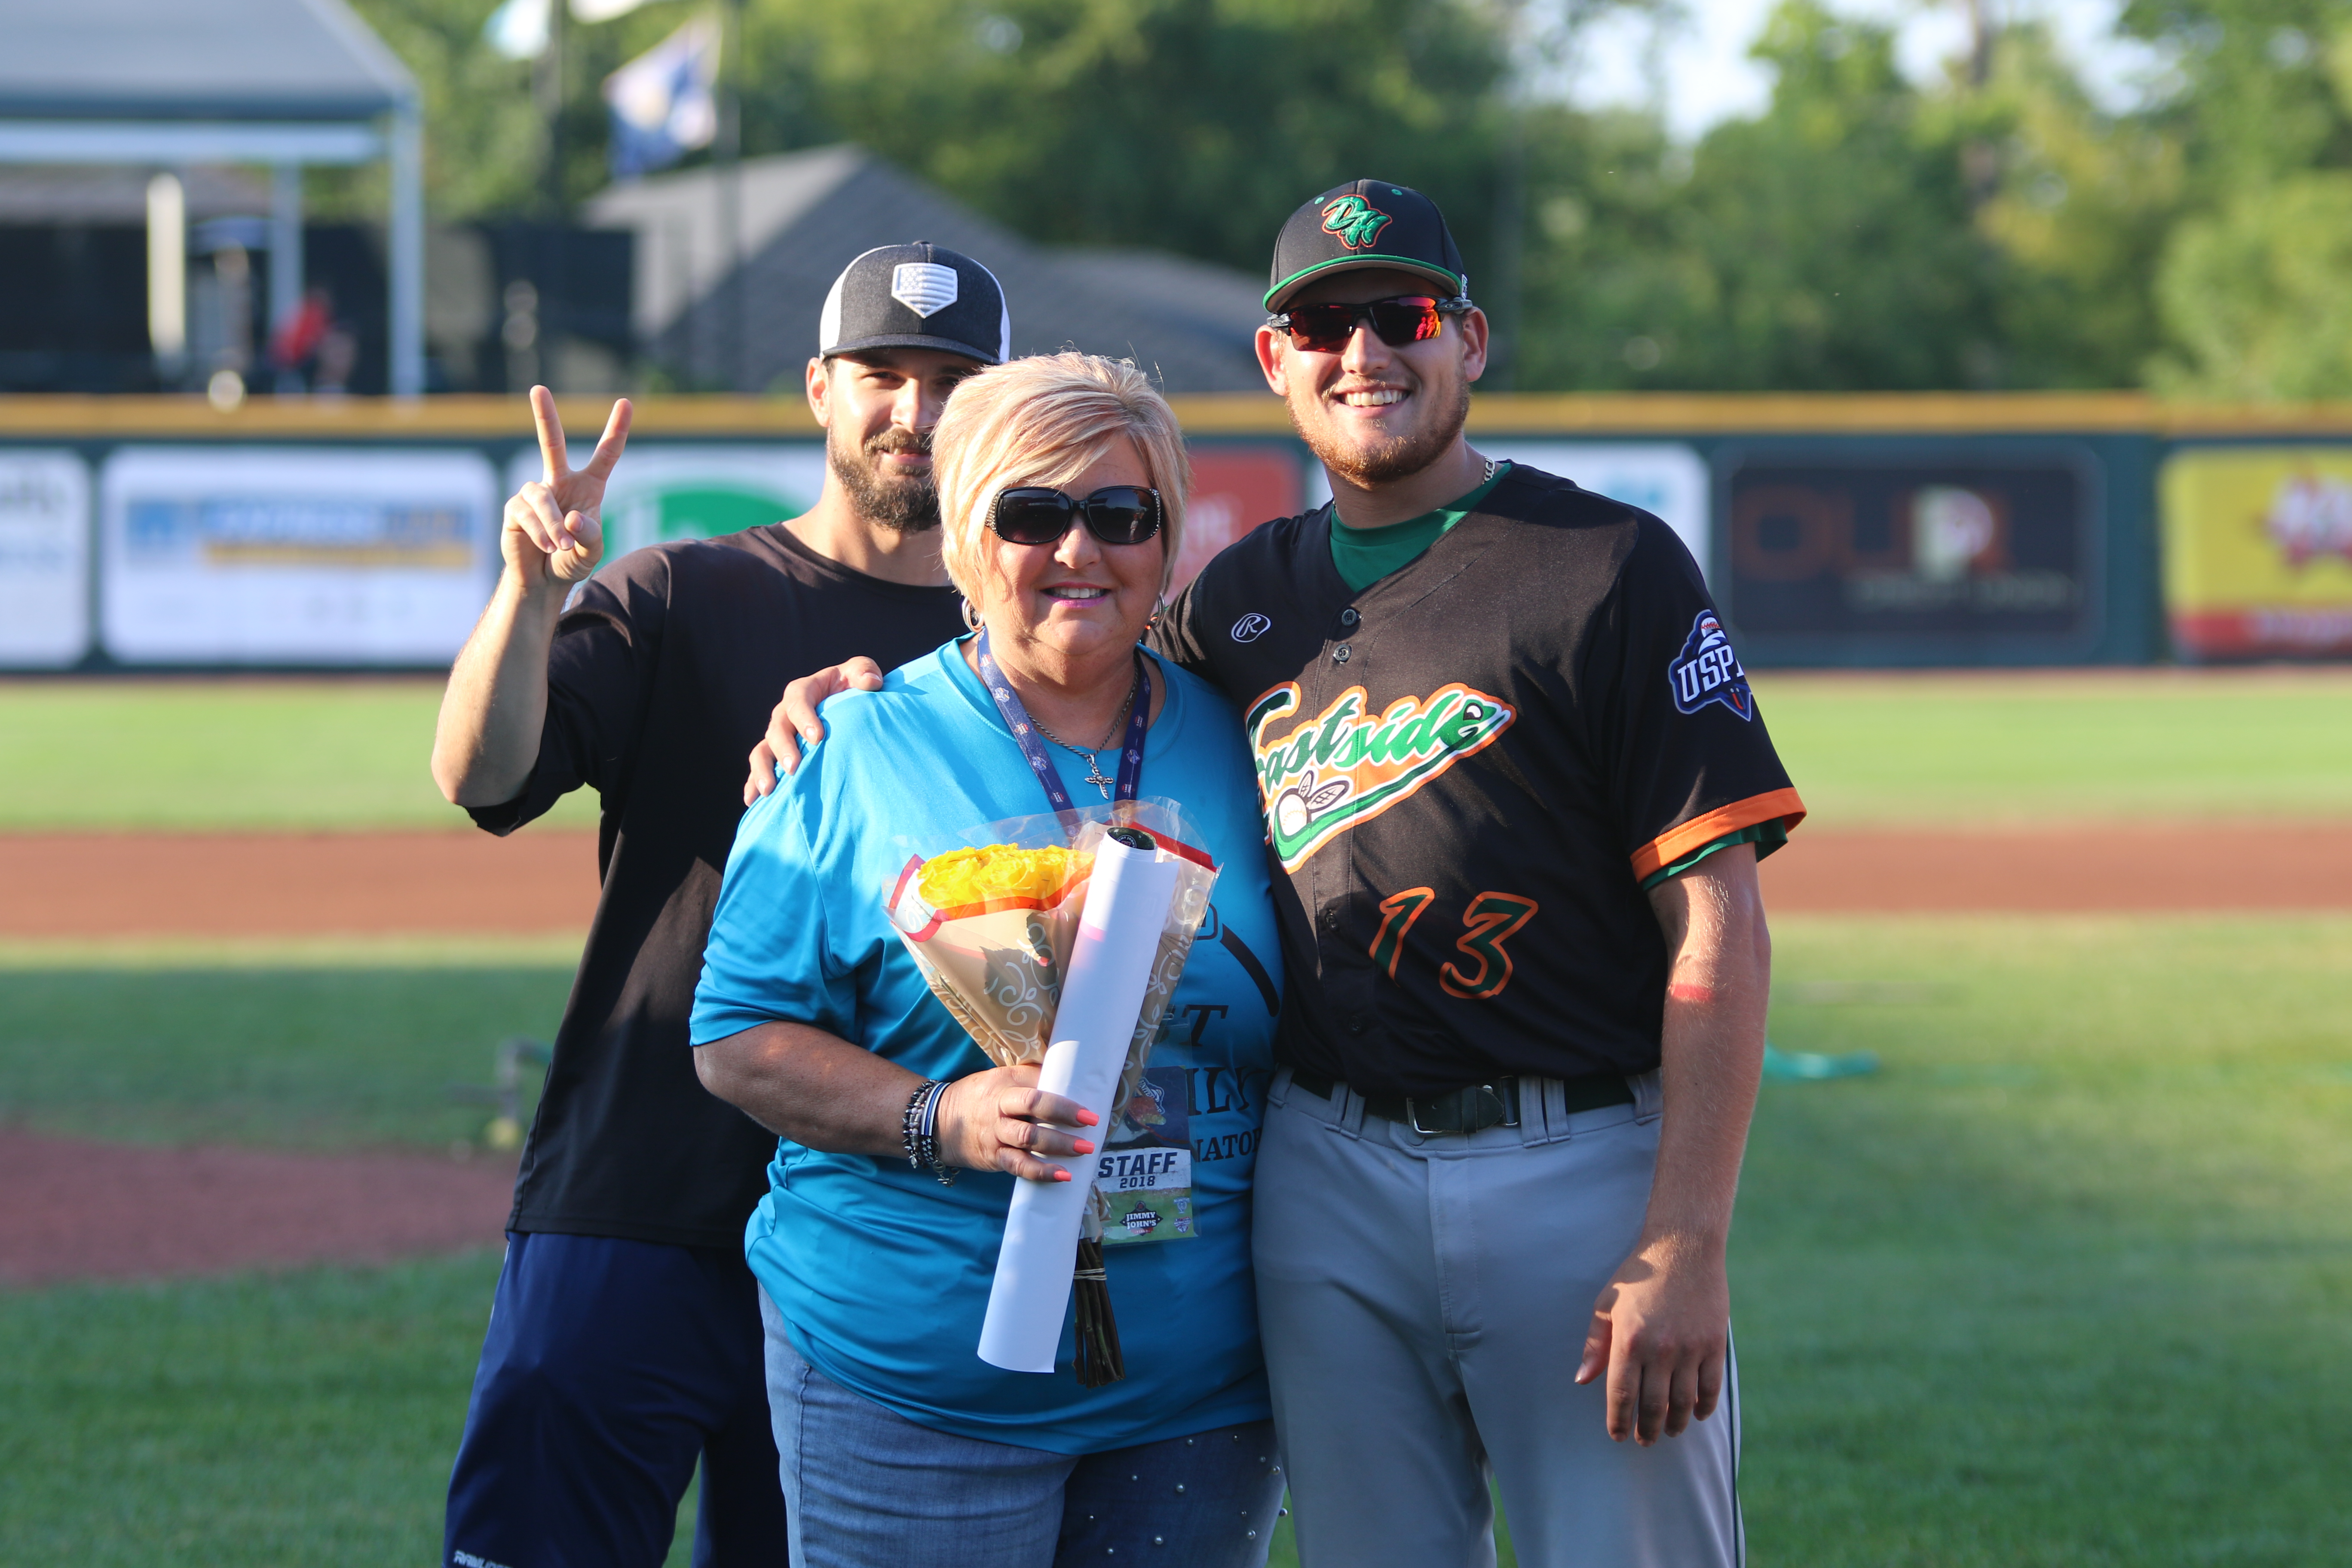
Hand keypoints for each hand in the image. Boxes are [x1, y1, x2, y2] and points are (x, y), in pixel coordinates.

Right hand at [502, 386, 630, 593]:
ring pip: (542, 498)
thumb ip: (590, 536)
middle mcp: (560, 482)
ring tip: (560, 546)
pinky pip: (528, 514)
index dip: (616, 430)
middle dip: (545, 416)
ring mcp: (535, 493)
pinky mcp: (515, 509)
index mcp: (588, 486)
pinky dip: (540, 533)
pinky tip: (546, 547)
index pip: (606, 454)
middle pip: (552, 443)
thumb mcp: (591, 551)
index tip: (625, 402)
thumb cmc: (573, 560)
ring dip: (553, 525)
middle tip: (538, 389)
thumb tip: (572, 518)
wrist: (544, 580)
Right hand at [742, 656, 885, 803]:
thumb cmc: (851, 689)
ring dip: (763, 769)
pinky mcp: (774, 755)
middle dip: (784, 749)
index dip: (804, 718)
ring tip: (769, 789)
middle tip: (794, 768)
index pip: (797, 700)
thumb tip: (872, 682)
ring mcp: (778, 736)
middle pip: (777, 729)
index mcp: (803, 691)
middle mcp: (785, 714)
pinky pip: (760, 769)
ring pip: (762, 751)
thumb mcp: (859, 674)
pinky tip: (753, 801)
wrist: (845, 708)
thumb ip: (864, 671)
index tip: (817, 737)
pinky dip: (753, 784)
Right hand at [934, 1065, 1097, 1182]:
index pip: (1037, 1086)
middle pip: (1034, 1107)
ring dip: (1058, 1145)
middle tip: (1091, 1124)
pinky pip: (1018, 1165)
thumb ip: (1030, 1078)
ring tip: (1084, 1150)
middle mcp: (1000, 1106)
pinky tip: (1062, 1176)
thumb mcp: (1000, 1078)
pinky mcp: (993, 1156)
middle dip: (1064, 1116)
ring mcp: (996, 1133)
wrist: (939, 1121)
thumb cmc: (980, 1097)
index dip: (1063, 1097)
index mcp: (1005, 1083)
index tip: (1087, 1108)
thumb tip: (1068, 1075)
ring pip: (1029, 1138)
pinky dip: (1041, 1172)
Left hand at [1575, 1234, 1730, 1444]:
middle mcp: (1660, 1349)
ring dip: (1674, 1424)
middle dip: (1646, 1431)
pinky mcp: (1714, 1344)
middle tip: (1643, 1442)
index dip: (1618, 1421)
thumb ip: (1594, 1345)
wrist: (1683, 1248)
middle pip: (1653, 1407)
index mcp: (1629, 1340)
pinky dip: (1703, 1407)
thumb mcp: (1606, 1304)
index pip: (1622, 1395)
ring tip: (1667, 1432)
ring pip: (1683, 1403)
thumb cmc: (1638, 1276)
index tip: (1617, 1435)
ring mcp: (1690, 1348)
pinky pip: (1710, 1387)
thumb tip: (1582, 1381)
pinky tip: (1695, 1415)